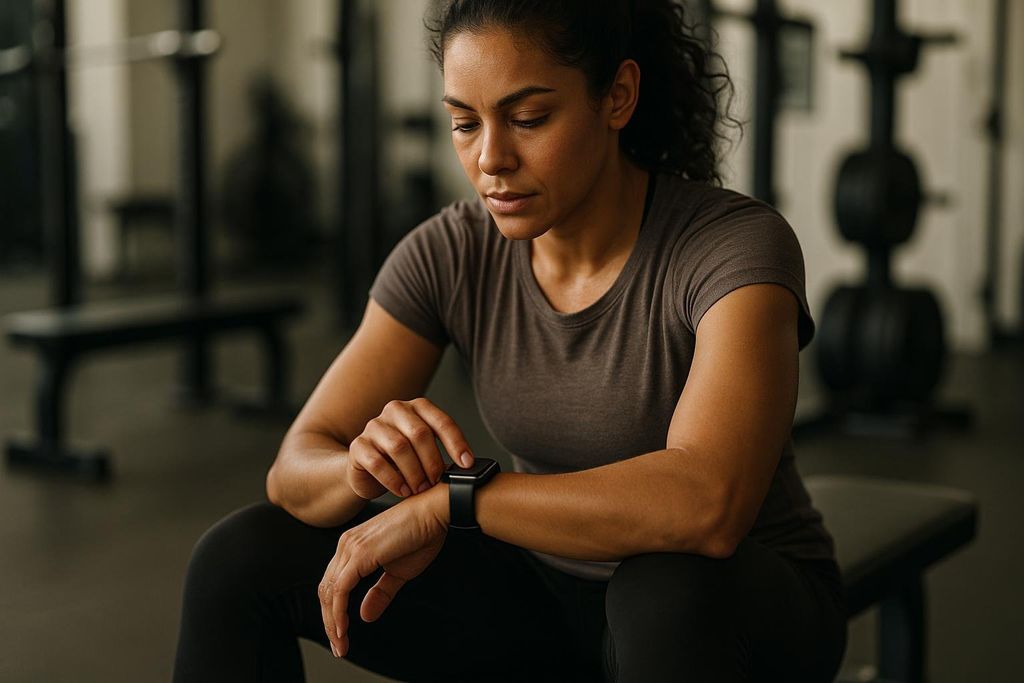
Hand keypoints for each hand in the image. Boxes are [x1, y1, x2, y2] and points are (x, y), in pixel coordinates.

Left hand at [319, 484, 448, 657]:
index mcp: (353, 546)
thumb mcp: (398, 572)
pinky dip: (338, 612)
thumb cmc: (421, 536)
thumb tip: (364, 615)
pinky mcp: (360, 554)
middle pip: (326, 590)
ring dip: (332, 622)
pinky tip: (343, 629)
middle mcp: (346, 545)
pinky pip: (341, 589)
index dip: (334, 612)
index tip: (341, 636)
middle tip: (339, 647)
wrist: (434, 512)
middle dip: (330, 622)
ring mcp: (350, 547)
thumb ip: (380, 593)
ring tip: (340, 644)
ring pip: (330, 592)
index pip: (333, 584)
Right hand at [346, 397, 473, 500]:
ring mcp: (374, 426)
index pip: (441, 421)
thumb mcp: (423, 451)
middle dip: (432, 462)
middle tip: (437, 482)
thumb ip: (440, 452)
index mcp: (416, 408)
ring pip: (399, 447)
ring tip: (420, 489)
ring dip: (414, 473)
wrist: (365, 469)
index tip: (467, 464)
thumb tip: (465, 468)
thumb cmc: (401, 460)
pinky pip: (377, 462)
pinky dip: (393, 480)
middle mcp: (395, 411)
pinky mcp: (358, 446)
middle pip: (420, 434)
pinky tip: (403, 491)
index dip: (457, 443)